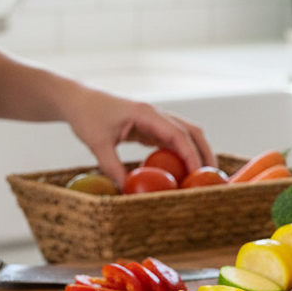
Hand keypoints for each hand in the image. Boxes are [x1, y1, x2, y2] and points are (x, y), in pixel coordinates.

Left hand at [56, 84, 216, 186]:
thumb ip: (112, 167)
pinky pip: (173, 138)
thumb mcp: (97, 144)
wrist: (78, 99)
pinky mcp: (150, 126)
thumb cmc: (86, 116)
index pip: (178, 134)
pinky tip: (184, 169)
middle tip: (213, 175)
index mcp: (146, 113)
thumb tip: (126, 191)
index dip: (191, 155)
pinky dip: (183, 152)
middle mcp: (156, 114)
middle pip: (192, 131)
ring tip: (203, 174)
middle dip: (205, 152)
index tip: (197, 174)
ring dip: (198, 151)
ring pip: (186, 133)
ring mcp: (155, 119)